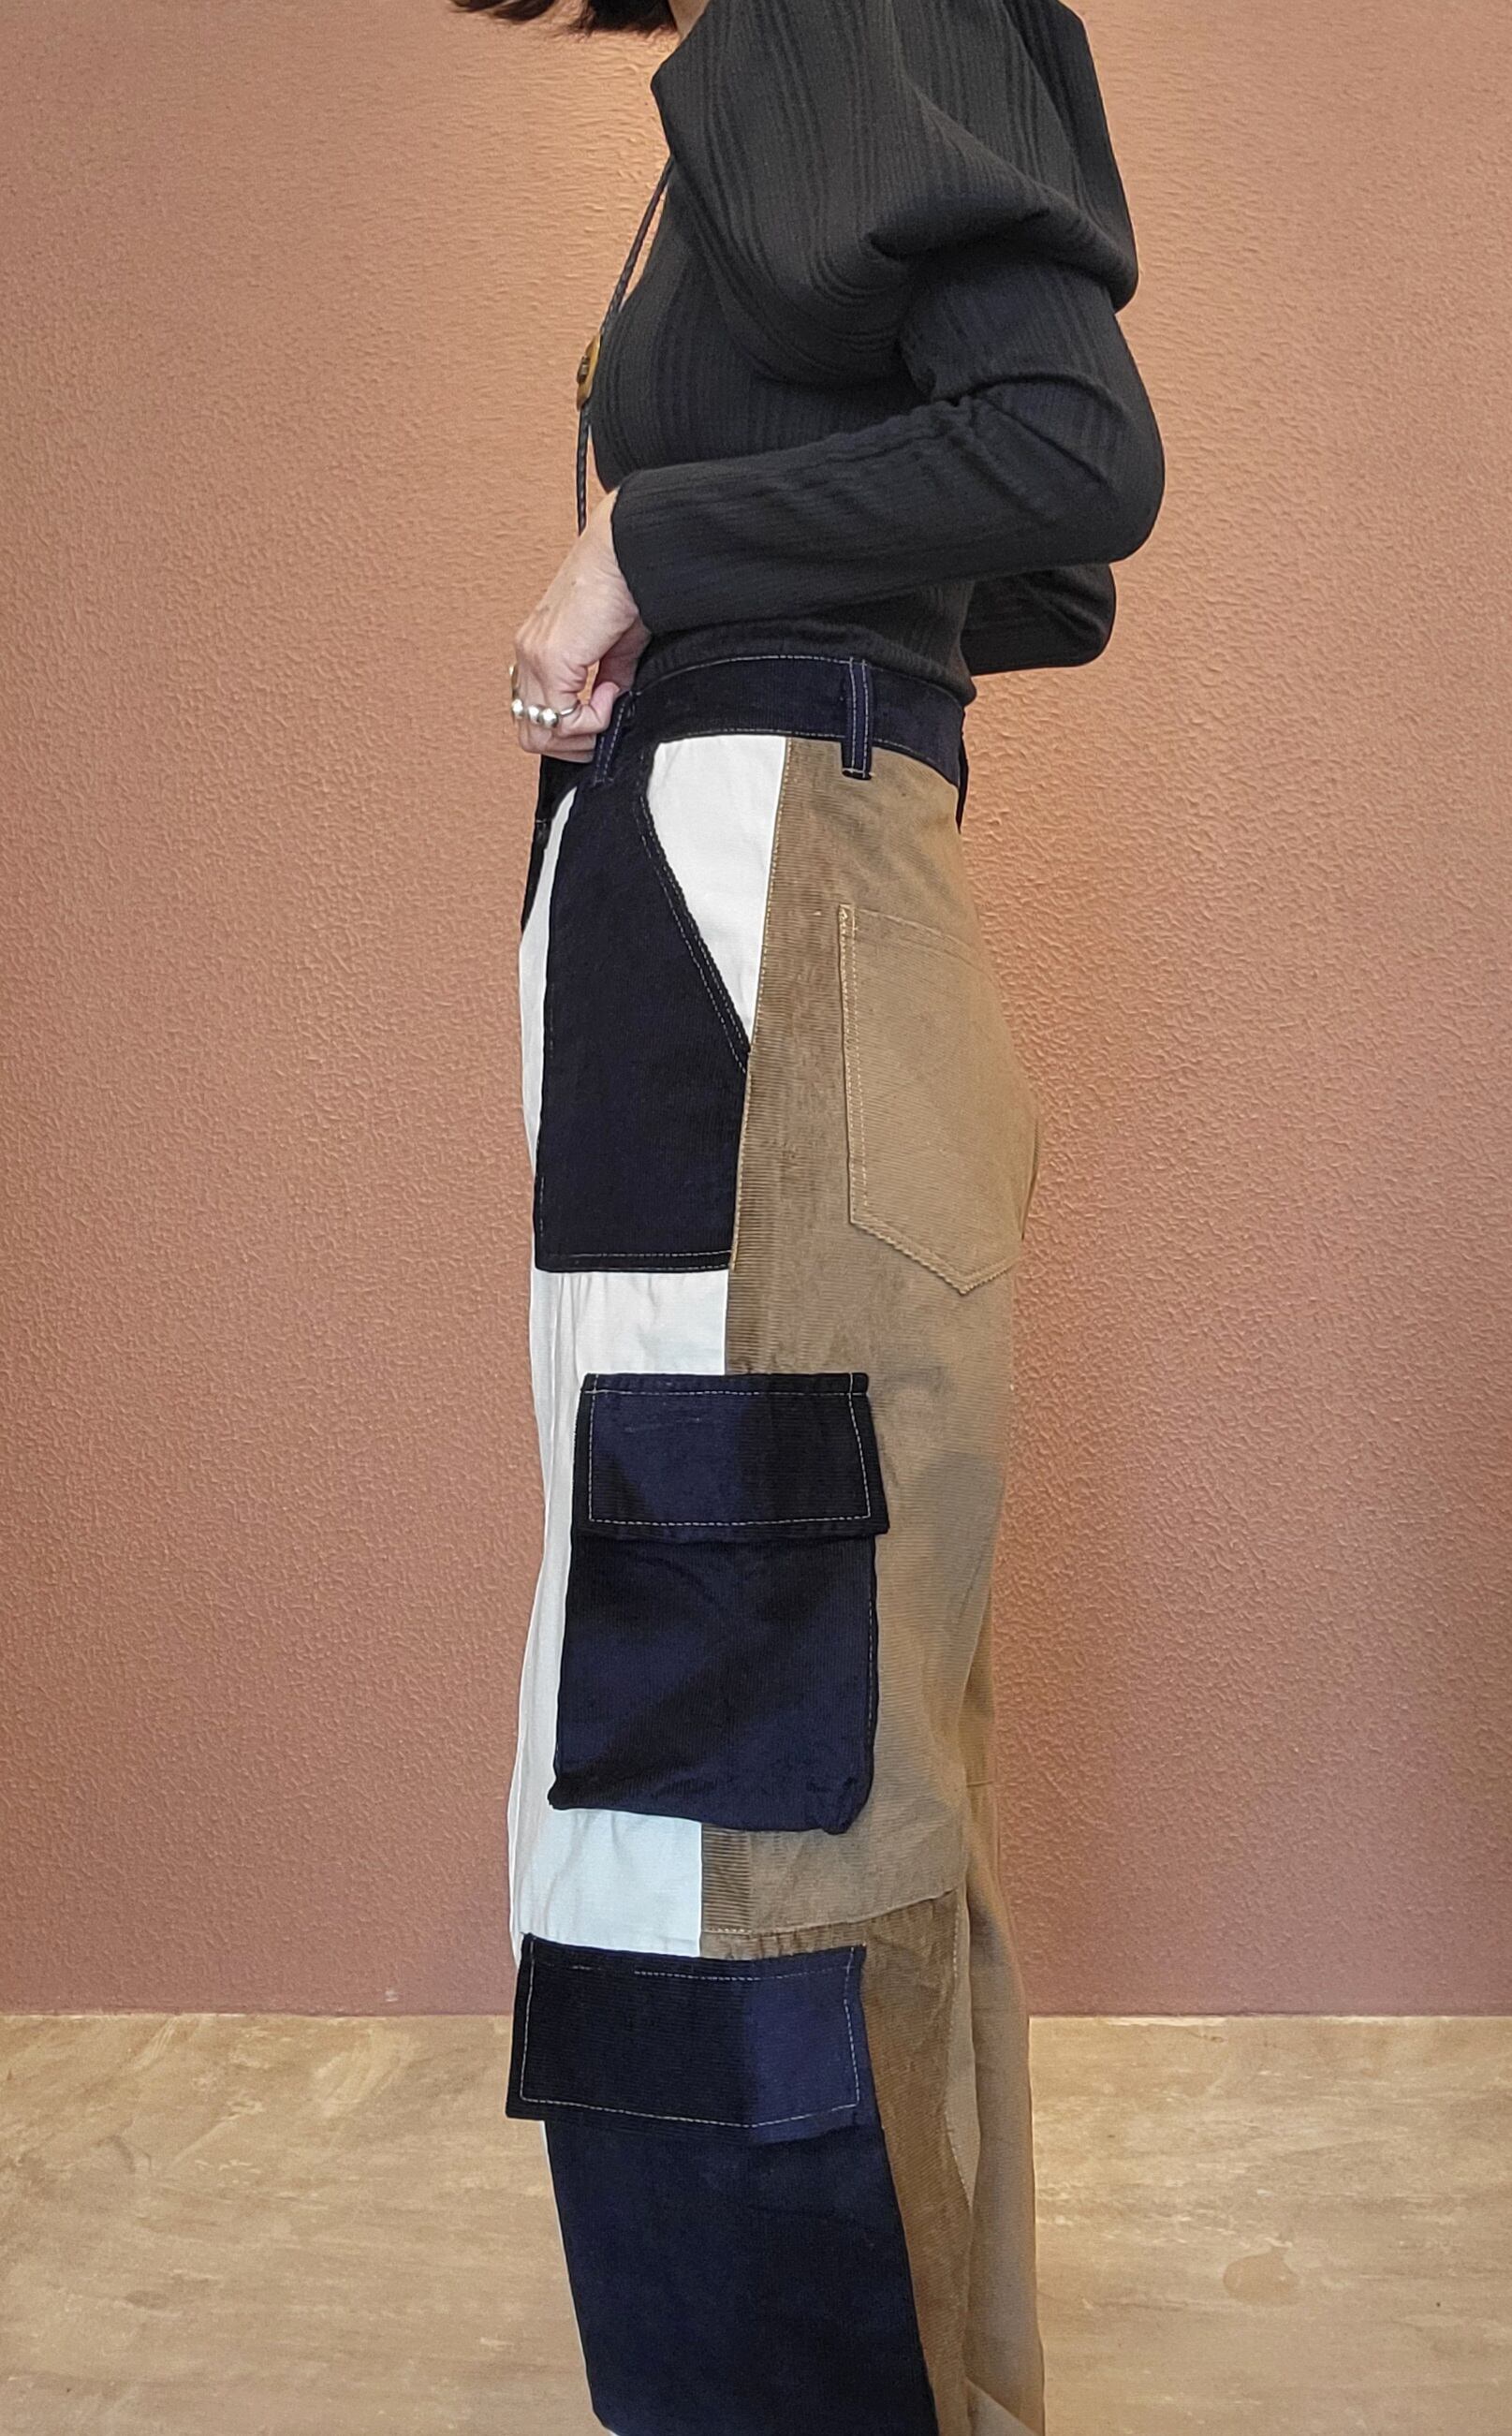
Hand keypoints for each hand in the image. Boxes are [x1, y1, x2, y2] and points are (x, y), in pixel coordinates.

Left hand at [511, 490, 648, 761]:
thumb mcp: (617, 646)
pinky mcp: (550, 659)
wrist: (627, 552)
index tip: (605, 709)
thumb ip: (610, 680)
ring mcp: (534, 656)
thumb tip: (613, 706)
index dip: (572, 729)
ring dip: (580, 734)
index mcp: (539, 647)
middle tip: (604, 723)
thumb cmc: (625, 583)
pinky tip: (612, 691)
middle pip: (530, 733)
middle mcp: (529, 652)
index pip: (535, 715)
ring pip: (537, 735)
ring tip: (609, 704)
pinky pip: (561, 720)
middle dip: (573, 742)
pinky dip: (591, 720)